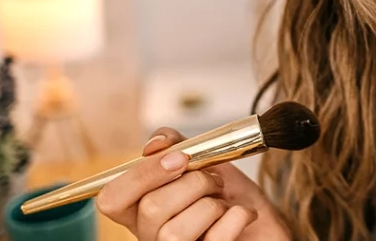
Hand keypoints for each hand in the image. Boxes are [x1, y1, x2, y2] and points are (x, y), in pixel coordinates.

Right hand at [96, 127, 290, 240]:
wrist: (264, 221)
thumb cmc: (229, 194)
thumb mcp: (203, 161)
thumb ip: (176, 146)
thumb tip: (155, 145)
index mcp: (140, 209)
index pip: (111, 198)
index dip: (142, 174)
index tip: (179, 158)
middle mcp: (151, 236)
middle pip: (150, 208)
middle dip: (193, 182)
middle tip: (213, 180)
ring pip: (175, 232)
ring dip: (211, 204)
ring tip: (223, 200)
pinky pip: (214, 240)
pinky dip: (237, 216)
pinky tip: (242, 213)